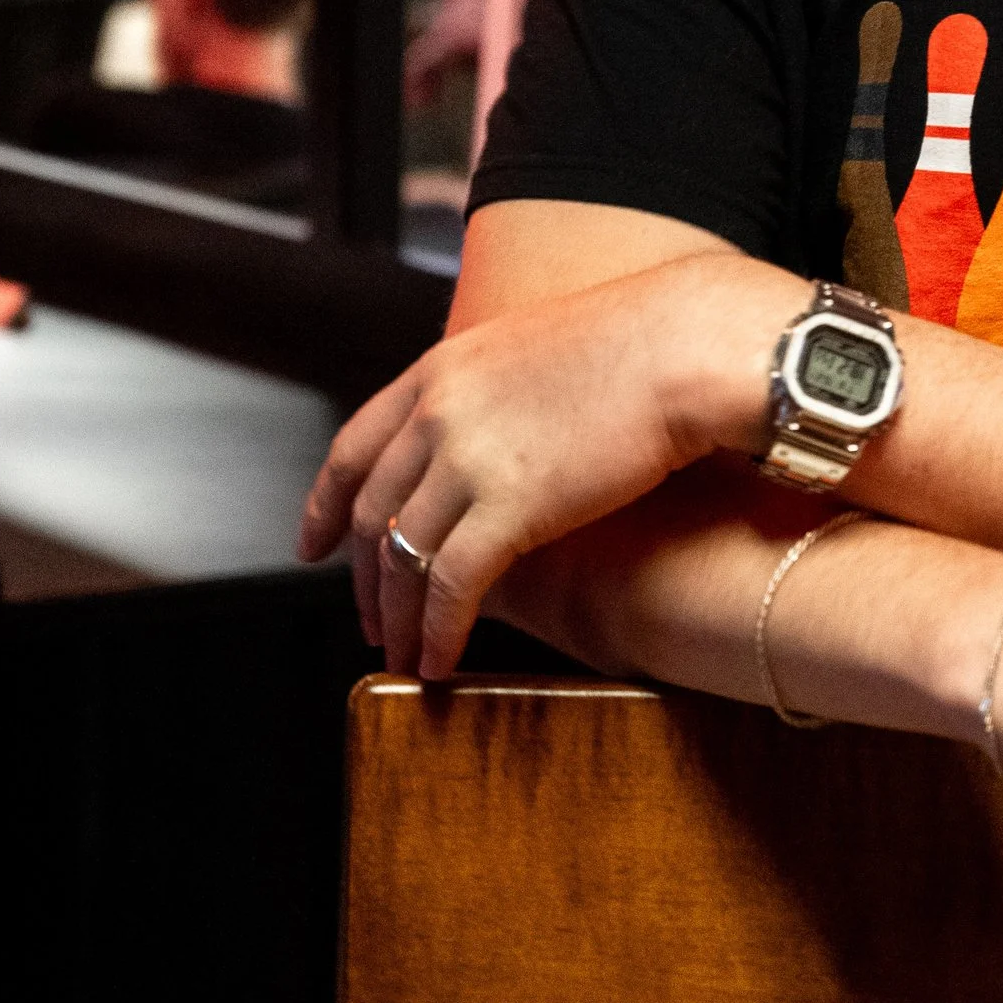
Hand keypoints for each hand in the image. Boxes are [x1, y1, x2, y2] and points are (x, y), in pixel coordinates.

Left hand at [297, 246, 790, 673]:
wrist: (689, 345)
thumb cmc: (643, 341)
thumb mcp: (535, 347)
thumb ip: (492, 390)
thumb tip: (493, 434)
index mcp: (442, 367)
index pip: (355, 445)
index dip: (324, 504)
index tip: (313, 543)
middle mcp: (439, 411)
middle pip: (374, 512)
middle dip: (365, 579)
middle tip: (371, 620)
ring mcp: (468, 459)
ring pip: (404, 559)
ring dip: (399, 618)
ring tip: (405, 656)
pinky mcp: (509, 508)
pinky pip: (452, 588)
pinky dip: (438, 632)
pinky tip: (441, 661)